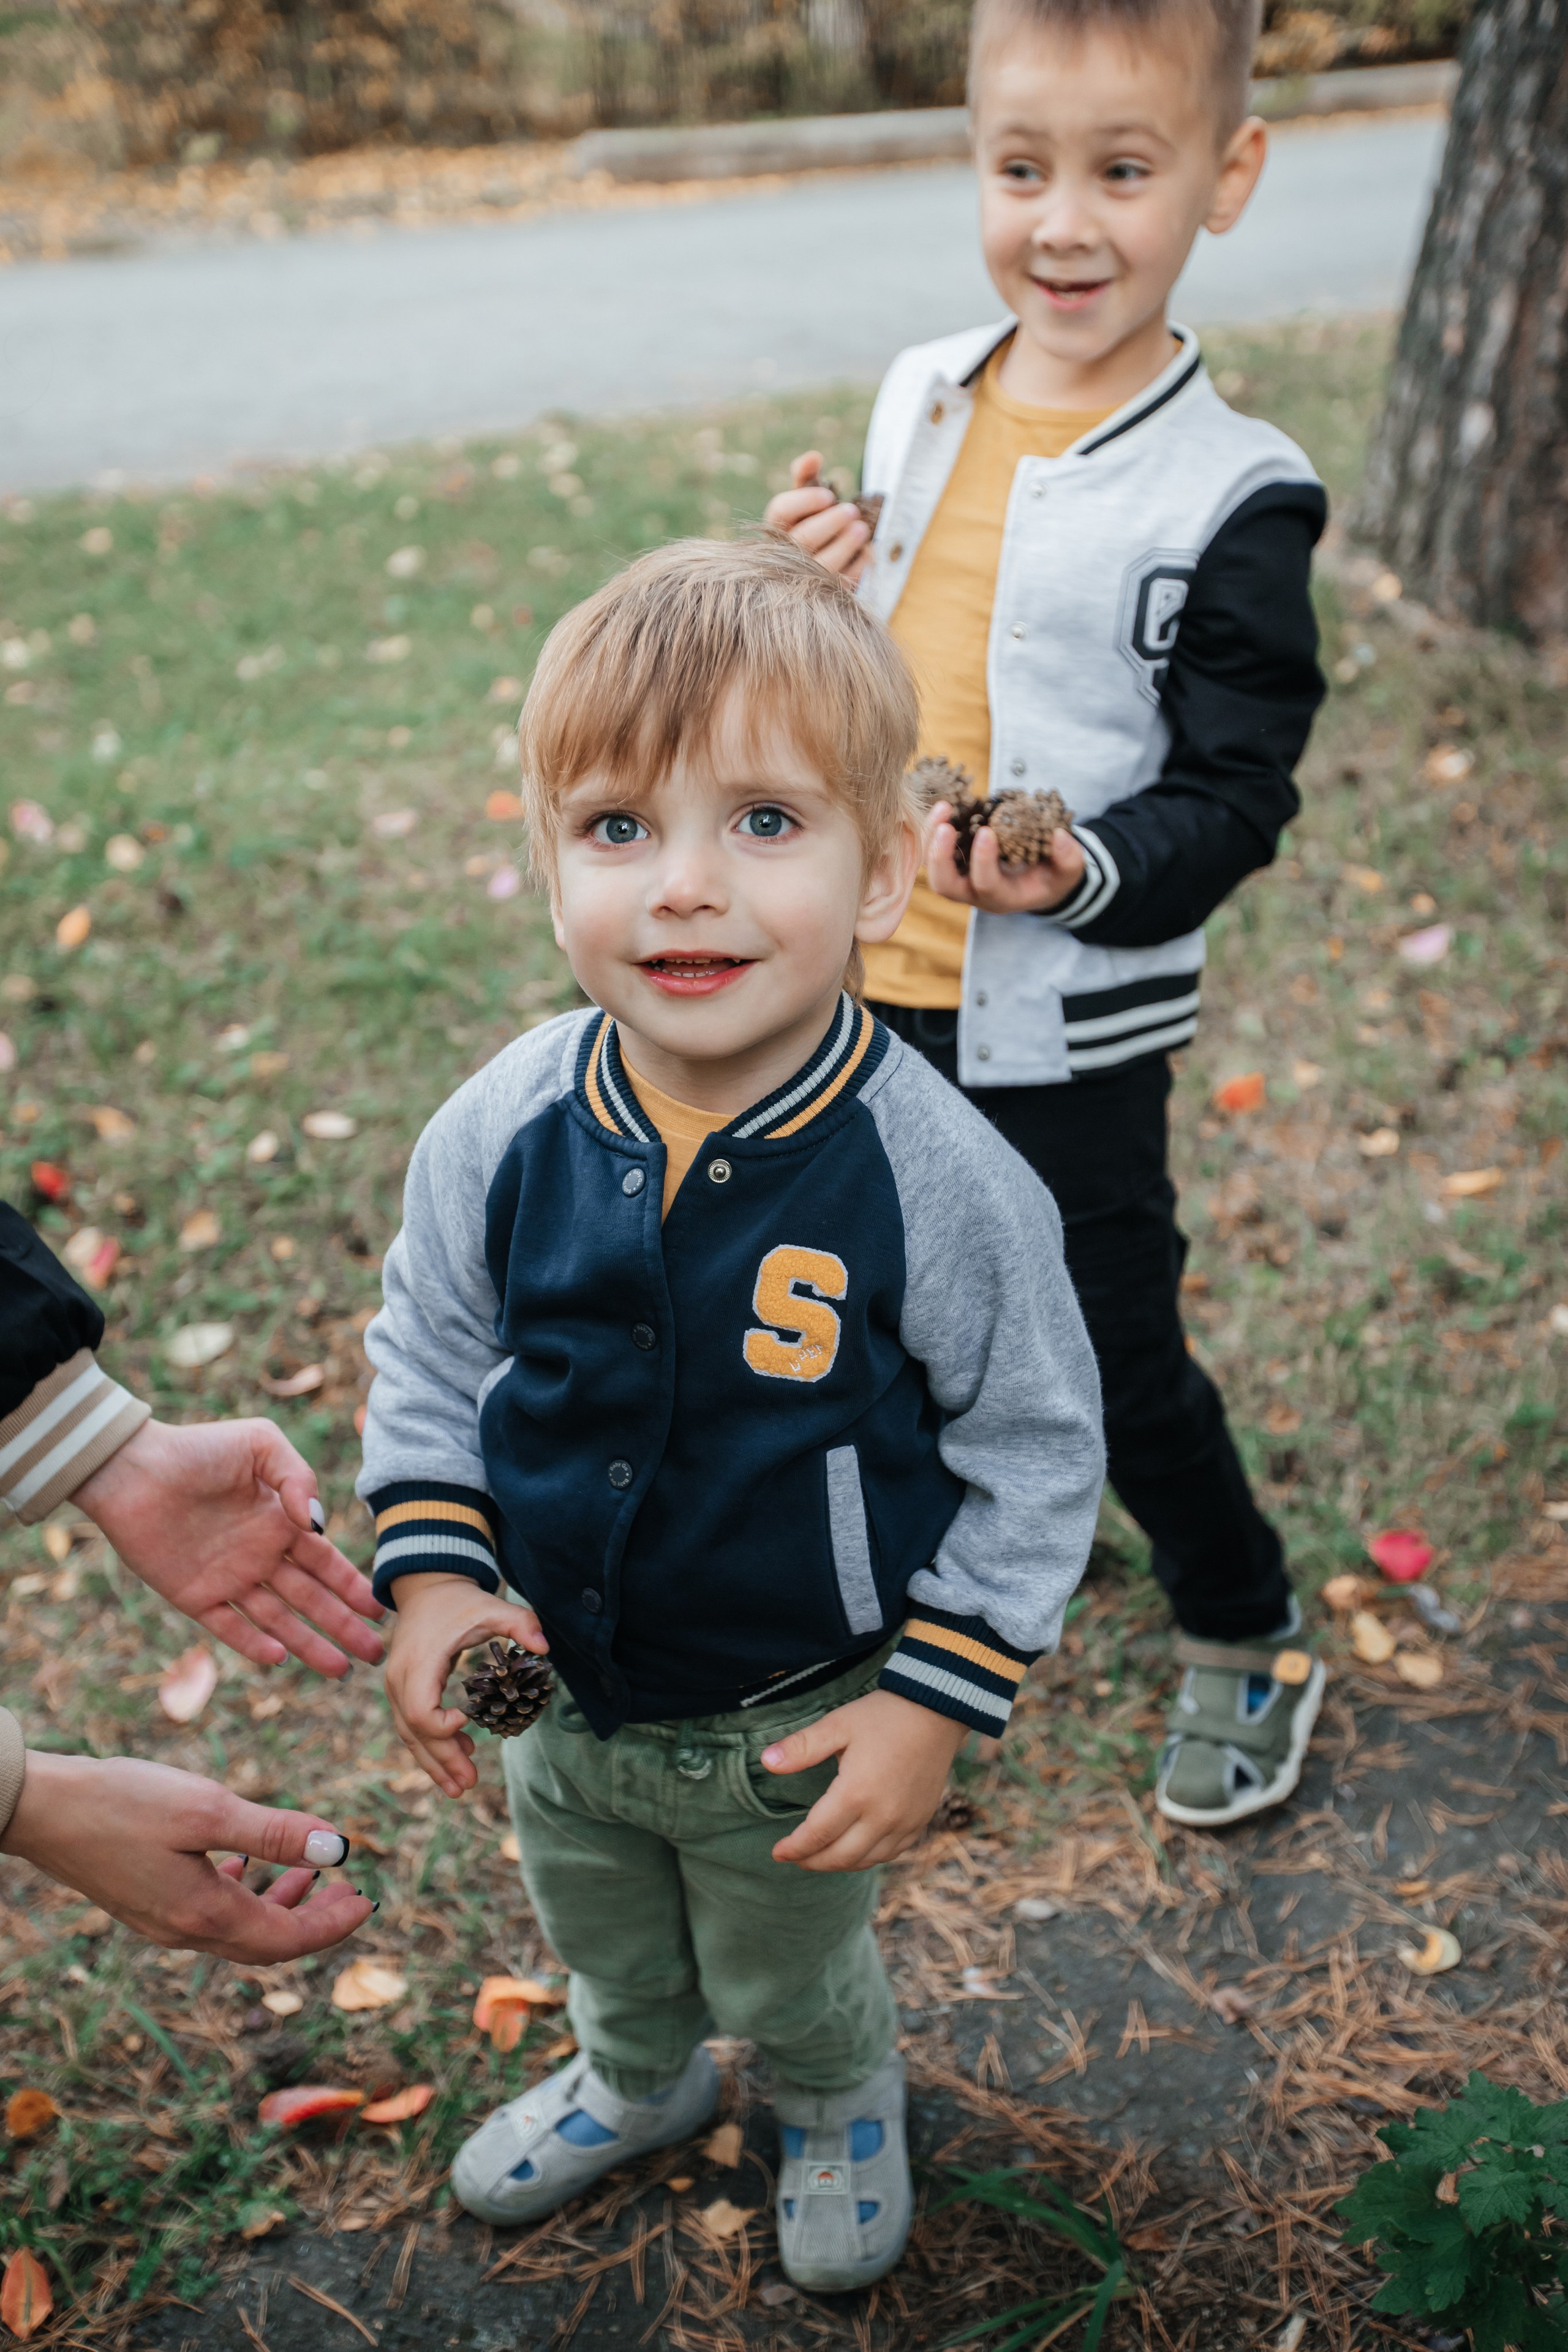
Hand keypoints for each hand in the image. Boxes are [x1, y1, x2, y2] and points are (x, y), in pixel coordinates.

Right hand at [1, 1751, 373, 1962]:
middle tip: (350, 1894)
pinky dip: (242, 1892)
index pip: (287, 1940)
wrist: (42, 1809)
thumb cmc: (123, 1802)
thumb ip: (276, 1833)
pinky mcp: (145, 1900)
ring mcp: (160, 1919)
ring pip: (238, 1929)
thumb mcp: (207, 1809)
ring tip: (313, 1876)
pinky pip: (208, 1912)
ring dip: (280, 1905)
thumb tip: (339, 1850)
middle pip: (266, 1944)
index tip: (368, 1902)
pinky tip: (247, 1861)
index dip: (333, 1926)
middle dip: (314, 1921)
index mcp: (205, 1915)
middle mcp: (183, 1930)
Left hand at [73, 1418, 383, 1678]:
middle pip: (311, 1599)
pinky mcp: (195, 1596)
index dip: (353, 1587)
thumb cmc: (197, 1449)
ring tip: (340, 1669)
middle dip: (344, 1626)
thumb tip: (318, 1523)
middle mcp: (259, 1555)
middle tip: (373, 1654)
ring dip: (309, 1644)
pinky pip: (229, 1627)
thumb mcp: (260, 1445)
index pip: (325, 1562)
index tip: (379, 1610)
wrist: (132, 1467)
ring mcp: (229, 1578)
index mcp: (279, 1522)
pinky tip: (279, 1659)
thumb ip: (297, 1478)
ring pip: (278, 1620)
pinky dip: (253, 1644)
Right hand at [386, 1573, 548, 1797]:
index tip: (468, 1724)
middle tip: (469, 1784)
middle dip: (442, 1760)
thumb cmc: (459, 1601)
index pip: (418, 1708)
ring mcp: (396, 1687)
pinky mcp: (401, 1691)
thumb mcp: (491, 1606)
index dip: (440, 1727)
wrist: (425, 1589)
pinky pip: (411, 1726)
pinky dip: (431, 1746)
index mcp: (419, 1661)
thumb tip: (545, 1647)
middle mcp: (399, 1678)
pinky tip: (458, 1756)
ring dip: (434, 1761)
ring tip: (460, 1787)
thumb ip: (520, 1622)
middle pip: (414, 1730)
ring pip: (410, 1734)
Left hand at [761, 1689, 967, 1871]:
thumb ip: (801, 1747)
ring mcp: (904, 1822)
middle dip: (812, 1862)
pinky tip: (855, 1850)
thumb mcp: (837, 1724)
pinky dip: (868, 1857)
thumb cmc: (883, 1715)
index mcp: (856, 1793)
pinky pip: (891, 1853)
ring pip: (865, 1860)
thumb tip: (765, 1761)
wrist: (937, 1711)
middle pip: (840, 1857)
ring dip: (838, 1863)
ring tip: (819, 1856)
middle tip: (794, 1857)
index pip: (816, 1835)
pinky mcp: (920, 1820)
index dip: (794, 1848)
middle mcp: (882, 1816)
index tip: (776, 1852)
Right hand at [764, 451, 870, 580]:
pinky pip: (842, 582)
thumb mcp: (805, 501)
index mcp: (777, 526)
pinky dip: (858, 564)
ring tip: (861, 529)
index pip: (780, 511)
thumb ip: (806, 476)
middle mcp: (785, 554)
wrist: (815, 567)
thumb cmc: (810, 526)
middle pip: (803, 539)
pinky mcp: (826, 594)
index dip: (805, 501)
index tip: (829, 495)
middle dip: (830, 523)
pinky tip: (867, 550)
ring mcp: (804, 578)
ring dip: (845, 545)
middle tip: (852, 511)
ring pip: (822, 565)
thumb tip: (814, 456)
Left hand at [925, 802, 1086, 914]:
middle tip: (946, 824)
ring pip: (933, 868)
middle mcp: (975, 894)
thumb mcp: (1068, 872)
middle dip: (940, 856)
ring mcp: (961, 880)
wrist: (1037, 881)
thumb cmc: (1051, 877)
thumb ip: (1069, 858)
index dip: (983, 861)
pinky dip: (934, 830)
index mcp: (1003, 898)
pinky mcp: (955, 864)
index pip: (985, 885)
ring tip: (943, 807)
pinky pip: (934, 850)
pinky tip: (944, 806)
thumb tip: (1058, 837)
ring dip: (932, 838)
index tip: (987, 831)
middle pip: (944, 885)